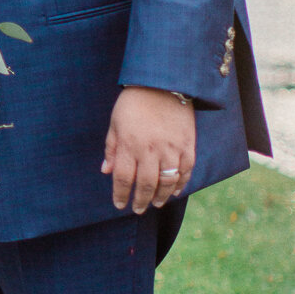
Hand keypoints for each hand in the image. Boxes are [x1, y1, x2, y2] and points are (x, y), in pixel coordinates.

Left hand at [102, 87, 195, 213]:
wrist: (163, 84)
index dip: (121, 195)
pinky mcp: (188, 145)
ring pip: (167, 182)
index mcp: (129, 145)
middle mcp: (150, 151)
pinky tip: (175, 191)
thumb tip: (106, 171)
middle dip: (141, 201)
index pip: (124, 179)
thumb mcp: (115, 123)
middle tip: (138, 209)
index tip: (119, 205)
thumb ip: (112, 149)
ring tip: (157, 203)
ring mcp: (171, 149)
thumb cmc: (134, 103)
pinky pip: (185, 171)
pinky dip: (181, 184)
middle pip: (146, 185)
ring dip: (161, 196)